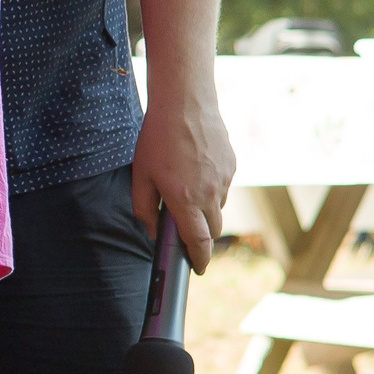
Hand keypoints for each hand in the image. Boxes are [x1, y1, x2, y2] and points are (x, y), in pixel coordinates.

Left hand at [131, 89, 234, 271]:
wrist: (185, 104)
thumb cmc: (157, 139)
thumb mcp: (141, 175)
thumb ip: (145, 208)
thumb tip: (153, 230)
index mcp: (185, 200)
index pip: (199, 242)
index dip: (200, 259)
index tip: (198, 269)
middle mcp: (210, 194)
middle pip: (212, 230)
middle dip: (201, 236)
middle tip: (185, 230)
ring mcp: (225, 179)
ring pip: (218, 207)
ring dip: (205, 209)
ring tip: (184, 186)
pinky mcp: (233, 165)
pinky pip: (223, 187)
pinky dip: (211, 188)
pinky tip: (195, 169)